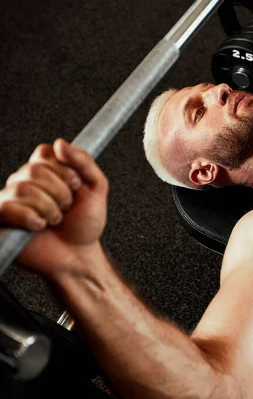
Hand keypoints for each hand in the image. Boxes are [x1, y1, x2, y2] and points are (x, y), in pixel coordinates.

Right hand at [0, 139, 108, 277]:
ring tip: (55, 219)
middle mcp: (26, 181)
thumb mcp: (97, 188)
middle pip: (33, 170)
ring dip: (48, 208)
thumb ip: (84, 161)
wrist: (78, 256)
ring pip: (22, 188)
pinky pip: (8, 207)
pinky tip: (39, 226)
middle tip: (66, 207)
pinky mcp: (3, 218)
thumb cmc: (86, 224)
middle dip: (59, 192)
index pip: (44, 153)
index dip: (63, 170)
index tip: (77, 186)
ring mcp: (12, 199)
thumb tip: (60, 143)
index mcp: (46, 170)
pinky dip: (30, 218)